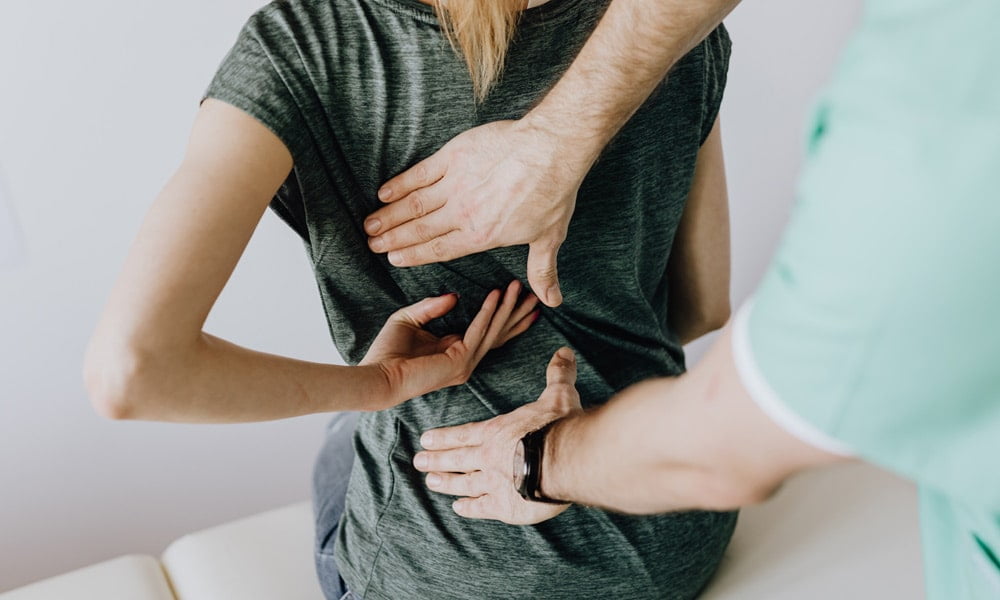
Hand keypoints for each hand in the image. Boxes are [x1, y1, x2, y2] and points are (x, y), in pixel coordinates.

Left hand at [362, 280, 538, 407]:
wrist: (377, 376)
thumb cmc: (387, 352)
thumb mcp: (409, 319)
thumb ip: (431, 307)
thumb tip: (455, 296)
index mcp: (455, 351)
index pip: (488, 332)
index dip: (505, 315)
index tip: (519, 296)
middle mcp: (465, 360)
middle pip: (499, 333)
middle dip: (517, 313)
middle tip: (536, 294)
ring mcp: (465, 363)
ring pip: (494, 331)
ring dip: (507, 308)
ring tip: (519, 287)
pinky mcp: (459, 361)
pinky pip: (478, 331)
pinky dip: (487, 312)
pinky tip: (495, 295)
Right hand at [364, 118, 596, 307]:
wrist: (550, 150)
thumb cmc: (552, 194)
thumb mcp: (549, 238)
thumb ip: (542, 271)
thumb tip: (551, 301)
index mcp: (481, 236)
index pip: (439, 249)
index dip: (413, 255)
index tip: (394, 258)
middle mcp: (462, 213)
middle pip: (419, 229)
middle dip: (393, 239)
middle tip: (372, 245)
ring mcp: (455, 184)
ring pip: (414, 204)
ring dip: (389, 215)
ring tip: (370, 225)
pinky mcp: (453, 157)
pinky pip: (420, 173)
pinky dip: (400, 184)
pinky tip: (384, 192)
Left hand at [414, 347, 582, 524]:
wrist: (565, 460)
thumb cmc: (559, 426)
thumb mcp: (558, 395)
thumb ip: (558, 375)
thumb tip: (564, 351)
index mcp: (497, 431)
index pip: (464, 434)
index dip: (444, 437)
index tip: (425, 439)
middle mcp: (488, 457)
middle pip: (457, 458)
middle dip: (436, 460)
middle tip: (418, 462)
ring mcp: (493, 483)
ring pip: (463, 483)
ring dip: (446, 483)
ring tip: (431, 483)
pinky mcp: (504, 506)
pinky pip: (481, 507)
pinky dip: (469, 507)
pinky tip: (459, 508)